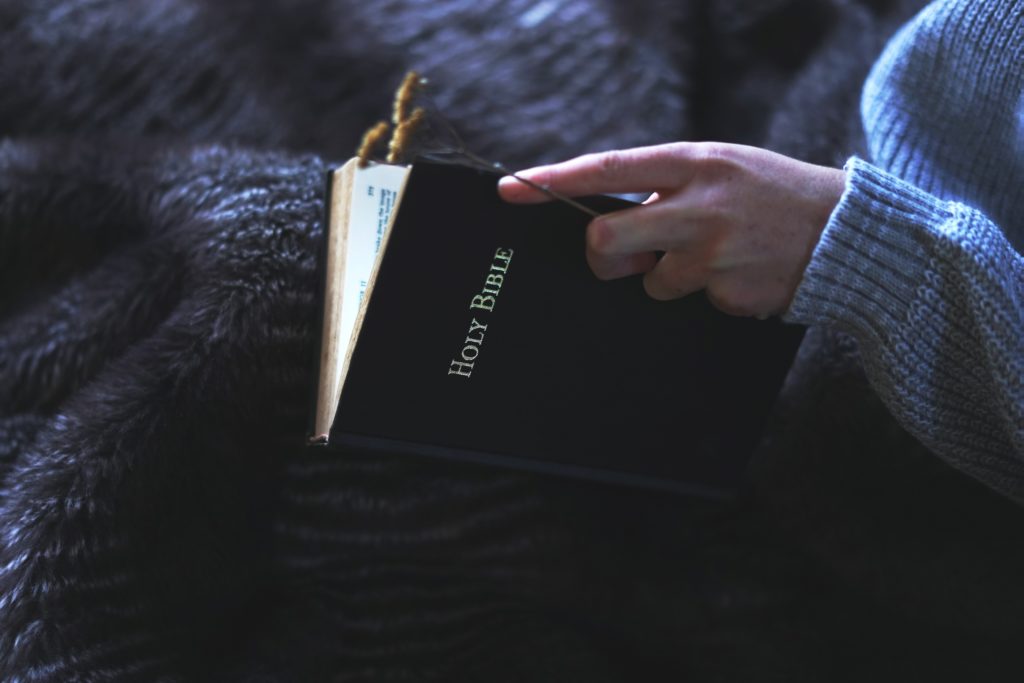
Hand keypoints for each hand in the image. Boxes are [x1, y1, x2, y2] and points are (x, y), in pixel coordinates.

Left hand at [498, 142, 845, 317]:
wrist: (845, 232)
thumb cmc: (771, 195)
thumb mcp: (722, 168)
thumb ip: (666, 186)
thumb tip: (610, 223)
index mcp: (694, 163)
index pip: (607, 169)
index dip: (553, 181)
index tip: (511, 188)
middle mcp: (698, 206)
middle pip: (607, 238)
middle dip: (604, 255)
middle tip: (622, 257)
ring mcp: (712, 253)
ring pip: (650, 281)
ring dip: (670, 277)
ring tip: (716, 257)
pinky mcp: (727, 293)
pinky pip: (691, 301)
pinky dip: (707, 293)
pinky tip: (739, 274)